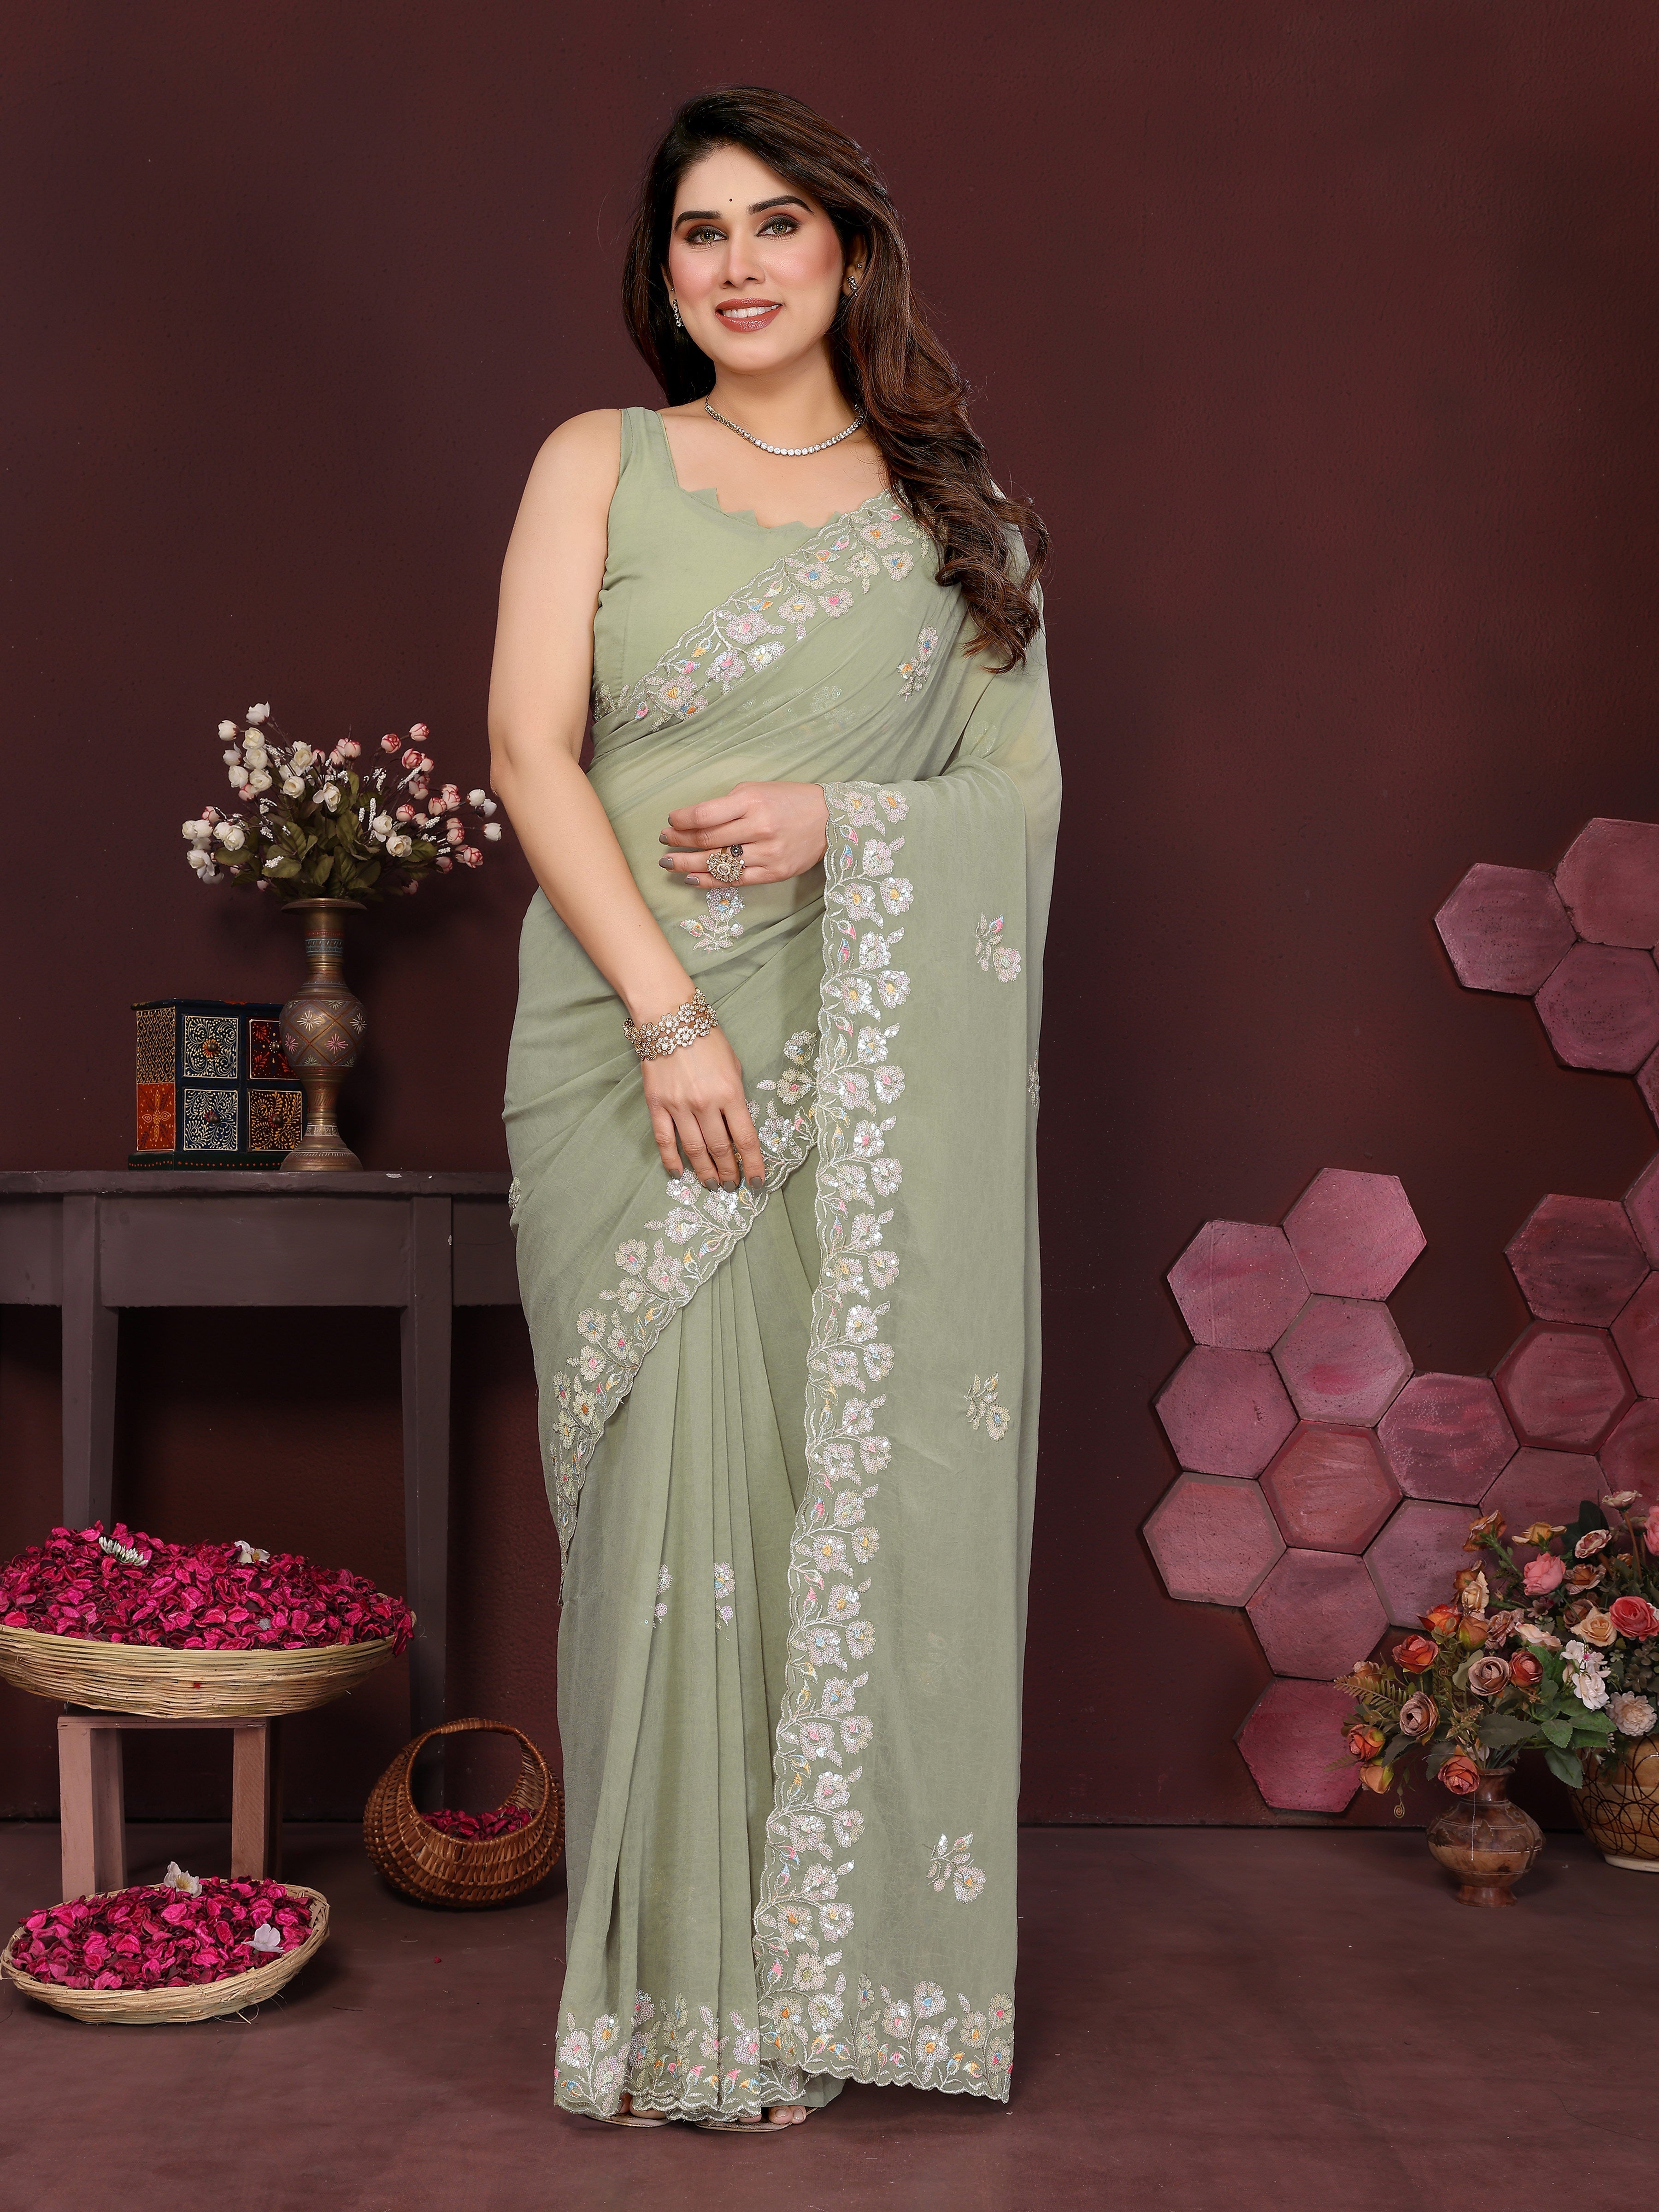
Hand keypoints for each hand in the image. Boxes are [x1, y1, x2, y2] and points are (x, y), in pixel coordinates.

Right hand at [641, 1025, 763, 1189]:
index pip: (745, 1139)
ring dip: (705, 1172)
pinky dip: (671, 1161)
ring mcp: (679, 1106)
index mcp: (730, 1093)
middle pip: (720, 1149)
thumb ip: (735, 1097)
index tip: (757, 1182)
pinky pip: (664, 1140)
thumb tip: (736, 1127)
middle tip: (732, 1186)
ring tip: (713, 1186)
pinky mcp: (657, 1105)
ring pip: (694, 1150)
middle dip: (729, 1172)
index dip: (752, 1165)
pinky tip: (679, 1173)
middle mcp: (705, 1104)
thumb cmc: (707, 1039)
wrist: (669, 1017)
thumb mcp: (733, 1065)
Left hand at [658, 780, 827, 886]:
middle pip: (707, 840)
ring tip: (669, 863)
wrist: (830, 820)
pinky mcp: (774, 873)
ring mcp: (767, 853)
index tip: (670, 821)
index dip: (681, 820)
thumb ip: (727, 805)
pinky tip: (692, 879)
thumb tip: (692, 821)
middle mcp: (759, 827)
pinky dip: (709, 881)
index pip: (704, 815)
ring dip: (687, 865)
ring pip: (717, 863)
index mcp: (752, 801)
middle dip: (679, 841)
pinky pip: (735, 881)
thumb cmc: (789, 801)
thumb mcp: (757, 790)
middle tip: (663, 842)